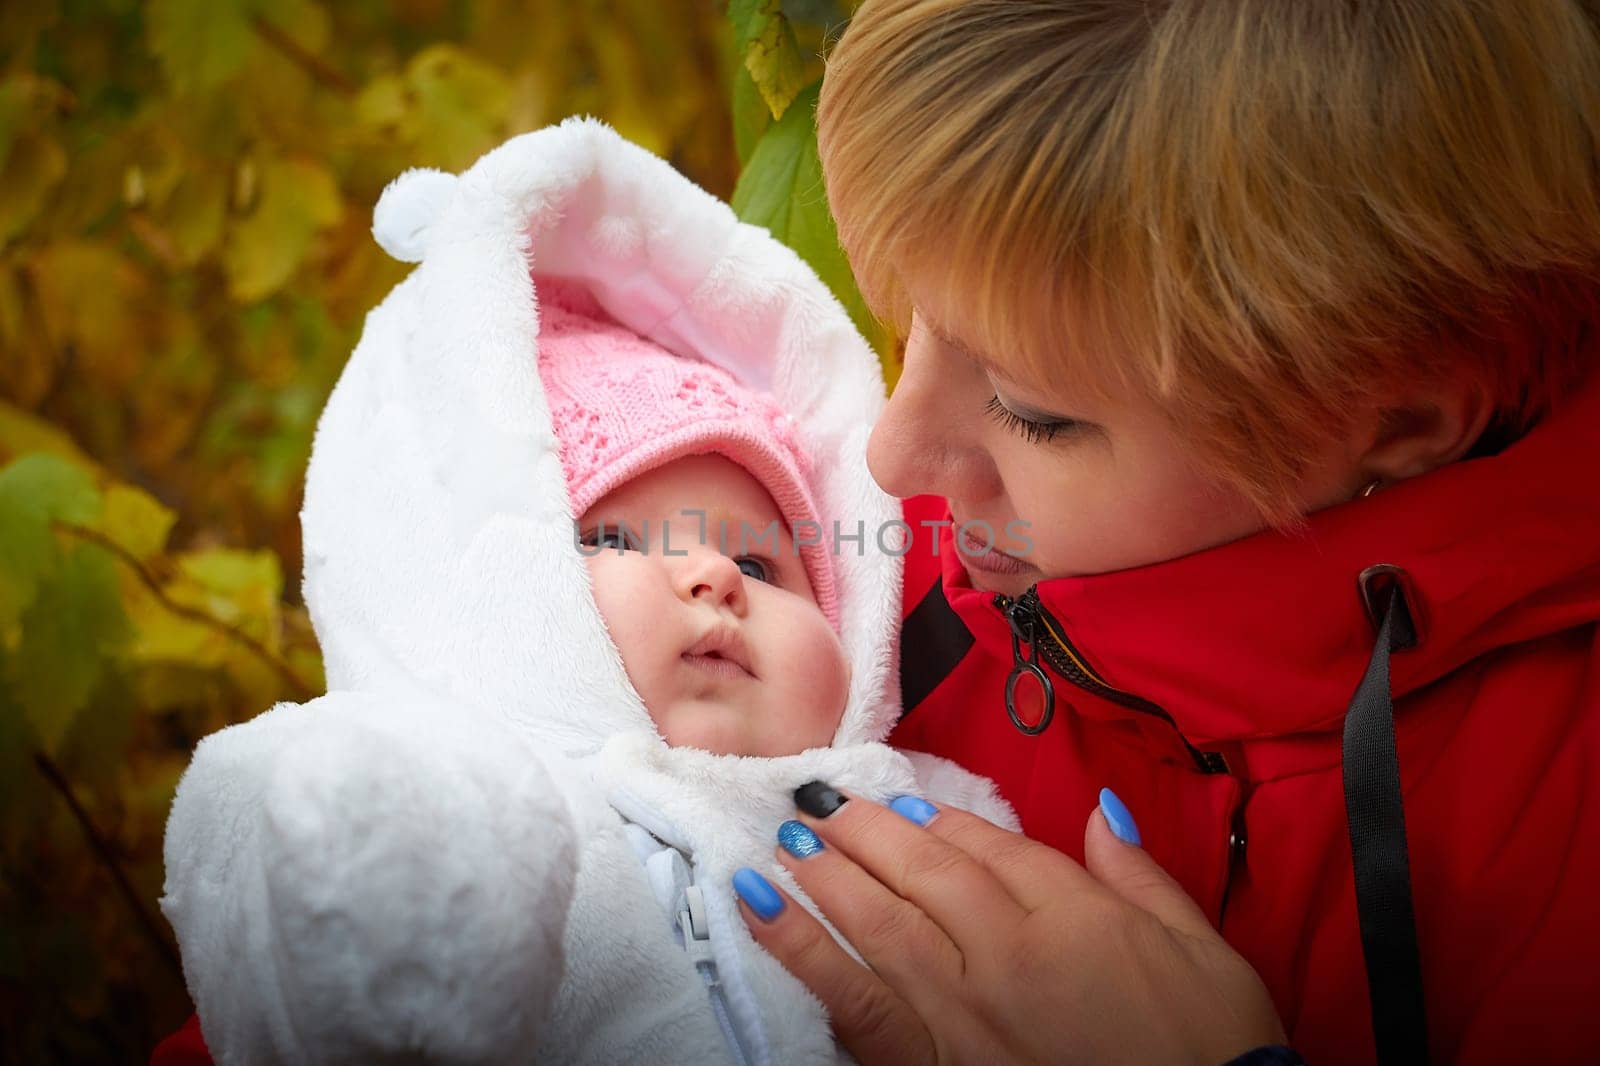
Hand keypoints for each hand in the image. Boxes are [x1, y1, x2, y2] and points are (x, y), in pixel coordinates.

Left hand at [733, 785, 1285, 1064]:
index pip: (989, 850)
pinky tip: (763, 914)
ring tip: (784, 841)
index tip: (903, 800)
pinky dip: (805, 955)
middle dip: (865, 834)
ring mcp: (963, 1012)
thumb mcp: (1204, 950)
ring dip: (826, 878)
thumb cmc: (1212, 1048)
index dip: (941, 820)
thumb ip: (1141, 876)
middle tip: (817, 800)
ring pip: (880, 926)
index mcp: (1073, 917)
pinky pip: (858, 1005)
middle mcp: (1006, 954)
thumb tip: (1103, 811)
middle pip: (922, 875)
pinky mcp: (934, 1065)